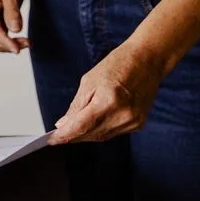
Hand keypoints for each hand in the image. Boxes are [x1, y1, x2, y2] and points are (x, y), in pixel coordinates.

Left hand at [48, 44, 162, 143]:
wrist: (147, 60)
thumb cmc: (118, 64)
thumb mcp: (89, 81)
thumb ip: (76, 106)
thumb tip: (63, 125)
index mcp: (108, 101)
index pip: (80, 127)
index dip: (63, 136)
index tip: (52, 140)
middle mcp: (122, 115)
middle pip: (90, 135)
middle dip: (73, 135)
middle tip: (59, 133)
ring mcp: (132, 121)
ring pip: (101, 137)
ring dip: (86, 134)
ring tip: (75, 127)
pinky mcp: (138, 124)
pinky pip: (113, 133)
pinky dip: (101, 130)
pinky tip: (95, 123)